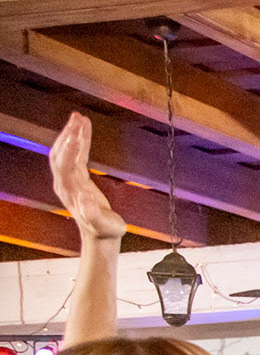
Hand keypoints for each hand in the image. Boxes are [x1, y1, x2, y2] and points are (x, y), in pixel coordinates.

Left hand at [48, 114, 125, 240]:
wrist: (100, 236)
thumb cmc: (105, 230)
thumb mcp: (104, 225)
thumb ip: (93, 214)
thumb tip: (85, 198)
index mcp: (69, 191)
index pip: (66, 164)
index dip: (72, 149)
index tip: (79, 134)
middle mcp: (64, 183)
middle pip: (60, 153)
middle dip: (68, 135)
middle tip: (78, 117)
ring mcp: (68, 180)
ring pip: (64, 152)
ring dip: (70, 134)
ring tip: (79, 117)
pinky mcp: (76, 178)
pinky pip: (74, 155)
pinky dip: (78, 141)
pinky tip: (84, 130)